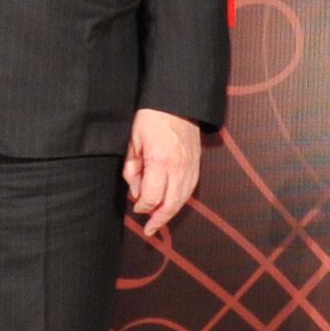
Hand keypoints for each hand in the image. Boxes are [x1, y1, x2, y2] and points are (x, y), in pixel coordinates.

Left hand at [123, 107, 205, 236]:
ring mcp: (190, 166)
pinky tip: (173, 203)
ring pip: (183, 199)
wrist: (177, 101)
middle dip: (159, 219)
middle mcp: (178, 167)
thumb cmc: (151, 118)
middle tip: (150, 229)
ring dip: (171, 212)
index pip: (151, 196)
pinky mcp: (197, 163)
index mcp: (159, 162)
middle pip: (170, 204)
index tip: (136, 206)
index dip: (142, 206)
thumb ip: (132, 168)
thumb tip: (135, 191)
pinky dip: (181, 199)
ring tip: (160, 220)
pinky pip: (190, 188)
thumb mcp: (134, 142)